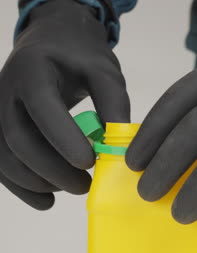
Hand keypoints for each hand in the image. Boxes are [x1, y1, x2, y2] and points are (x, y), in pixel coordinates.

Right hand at [0, 0, 129, 209]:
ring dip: (37, 181)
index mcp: (33, 70)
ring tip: (74, 187)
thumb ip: (113, 102)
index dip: (62, 138)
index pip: (42, 106)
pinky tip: (48, 201)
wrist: (52, 41)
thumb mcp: (104, 70)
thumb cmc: (80, 55)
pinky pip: (1, 163)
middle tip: (85, 184)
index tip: (89, 162)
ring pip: (5, 156)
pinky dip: (22, 187)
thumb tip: (120, 146)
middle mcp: (6, 90)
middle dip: (52, 169)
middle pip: (18, 138)